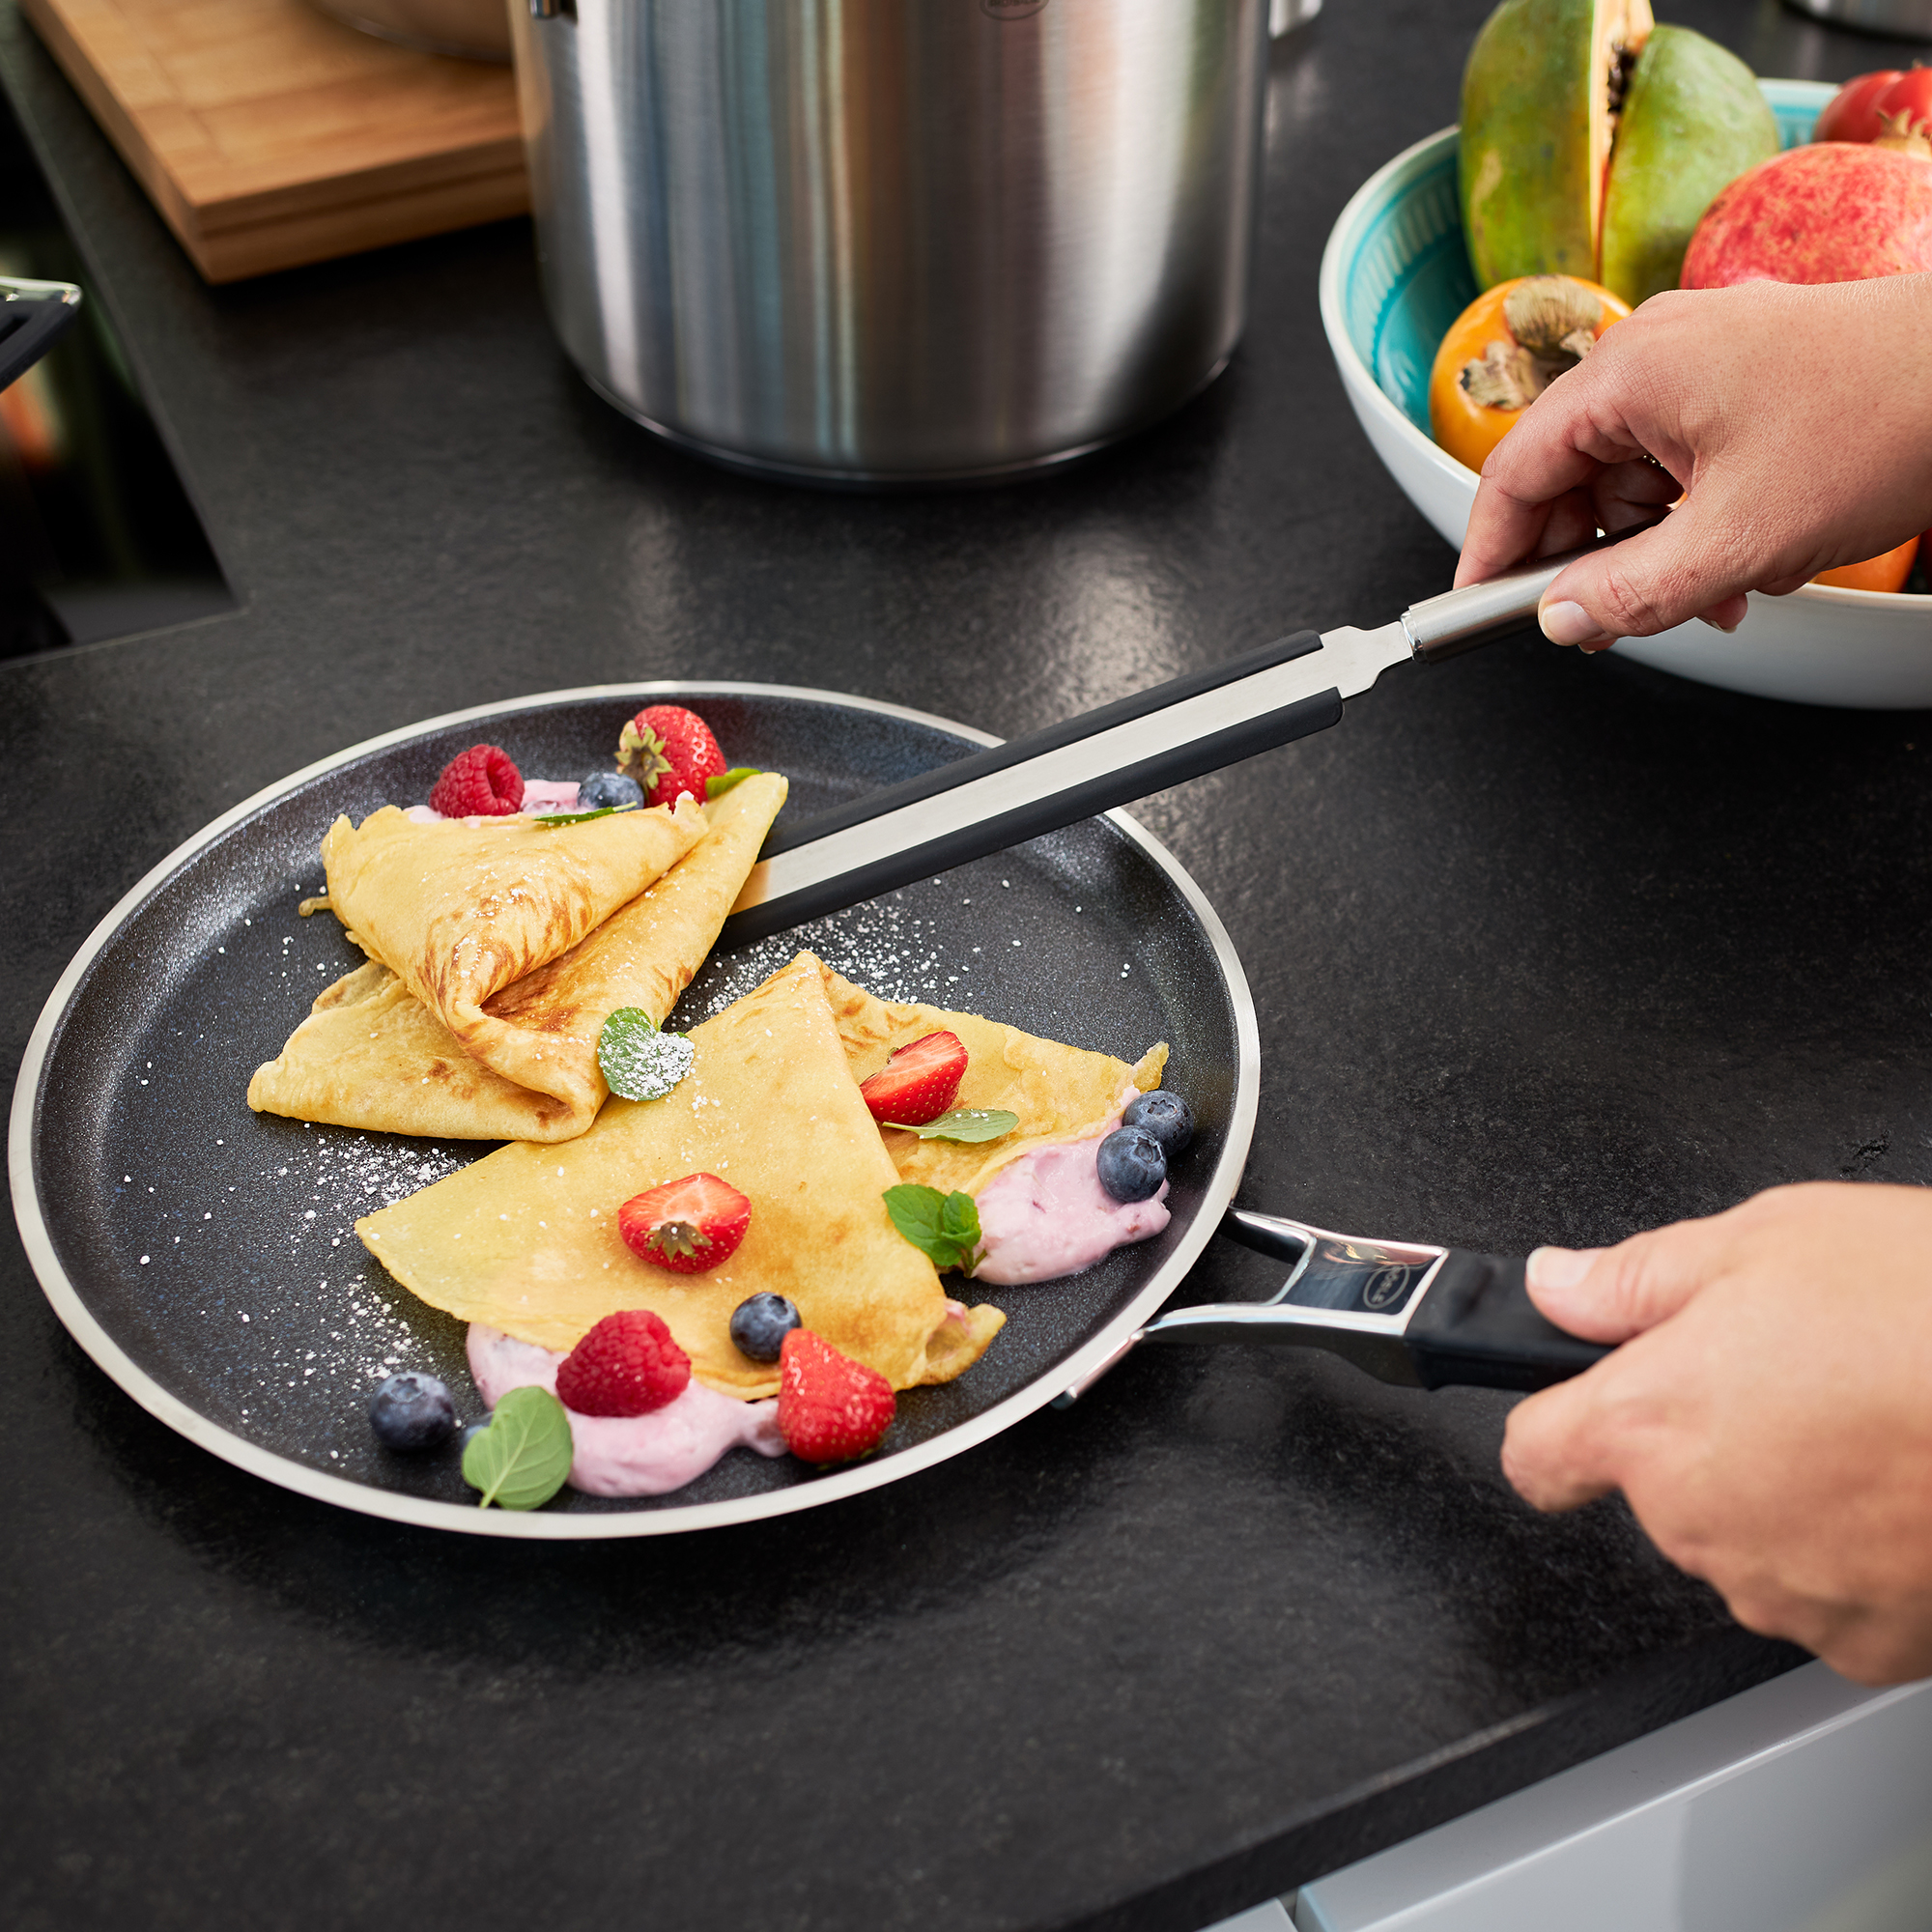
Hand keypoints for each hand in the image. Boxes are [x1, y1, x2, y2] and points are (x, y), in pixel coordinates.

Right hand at [1455, 275, 1931, 647]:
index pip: (1514, 470)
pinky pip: (1685, 459)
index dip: (1490, 548)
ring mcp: (1705, 359)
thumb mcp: (1740, 540)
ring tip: (1708, 598)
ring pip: (1633, 475)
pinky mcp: (1747, 376)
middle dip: (1588, 559)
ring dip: (1653, 548)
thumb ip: (1632, 593)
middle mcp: (1657, 353)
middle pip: (1572, 475)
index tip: (1479, 604)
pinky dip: (1696, 518)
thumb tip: (1562, 620)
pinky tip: (1739, 565)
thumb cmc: (1887, 421)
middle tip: (1606, 622)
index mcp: (1631, 372)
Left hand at [1502, 1182, 1931, 1683]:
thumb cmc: (1929, 1310)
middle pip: (1659, 1489)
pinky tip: (1906, 1487)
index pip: (1536, 1453)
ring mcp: (1786, 1592)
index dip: (1554, 1423)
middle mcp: (1700, 1523)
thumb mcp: (1764, 1239)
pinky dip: (1858, 1554)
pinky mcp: (1872, 1645)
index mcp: (1651, 1422)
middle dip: (1707, 1435)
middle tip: (1793, 1376)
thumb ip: (1635, 1277)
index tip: (1573, 1411)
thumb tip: (1560, 1287)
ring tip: (1869, 1424)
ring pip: (1749, 1541)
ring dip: (1786, 1496)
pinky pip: (1832, 1595)